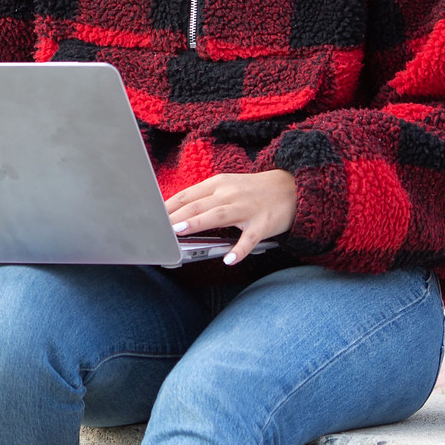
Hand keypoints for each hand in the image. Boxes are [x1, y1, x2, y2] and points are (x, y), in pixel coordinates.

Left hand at [164, 169, 296, 265]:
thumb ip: (205, 197)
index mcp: (219, 184)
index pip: (188, 195)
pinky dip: (239, 249)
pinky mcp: (263, 224)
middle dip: (177, 215)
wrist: (293, 187)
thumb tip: (178, 212)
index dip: (169, 206)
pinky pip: (249, 239)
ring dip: (198, 223)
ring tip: (180, 232)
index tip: (151, 215)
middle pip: (198, 205)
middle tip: (159, 226)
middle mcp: (230, 194)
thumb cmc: (254, 190)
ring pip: (218, 216)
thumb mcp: (228, 186)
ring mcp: (247, 209)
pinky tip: (229, 259)